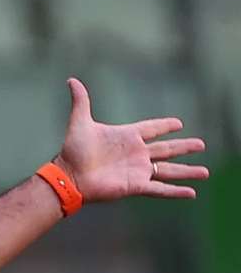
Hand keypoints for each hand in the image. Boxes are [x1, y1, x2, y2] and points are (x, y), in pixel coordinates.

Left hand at [55, 78, 208, 202]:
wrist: (69, 176)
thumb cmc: (73, 151)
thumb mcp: (80, 122)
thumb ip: (81, 101)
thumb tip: (71, 80)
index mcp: (127, 137)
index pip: (151, 129)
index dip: (164, 125)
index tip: (178, 123)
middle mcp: (136, 154)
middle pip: (167, 149)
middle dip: (184, 147)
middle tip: (201, 144)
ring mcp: (138, 170)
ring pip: (169, 170)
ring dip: (187, 171)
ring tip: (204, 172)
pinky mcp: (136, 185)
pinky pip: (161, 188)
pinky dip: (176, 191)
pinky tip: (191, 192)